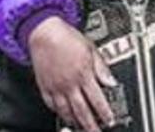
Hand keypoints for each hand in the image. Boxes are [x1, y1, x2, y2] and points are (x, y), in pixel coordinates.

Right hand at [28, 16, 116, 131]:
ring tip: (80, 128)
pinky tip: (63, 115)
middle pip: (82, 111)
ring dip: (75, 122)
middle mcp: (70, 83)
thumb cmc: (66, 37)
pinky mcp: (44, 86)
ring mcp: (56, 87)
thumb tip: (111, 81)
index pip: (97, 100)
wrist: (44, 32)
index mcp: (83, 74)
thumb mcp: (91, 48)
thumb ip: (102, 67)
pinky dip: (58, 112)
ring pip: (66, 111)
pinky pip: (51, 104)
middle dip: (91, 125)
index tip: (110, 121)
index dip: (105, 113)